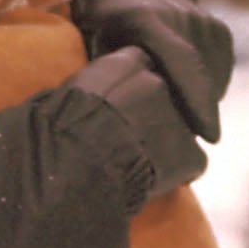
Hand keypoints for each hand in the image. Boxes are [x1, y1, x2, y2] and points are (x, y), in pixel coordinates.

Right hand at [65, 47, 207, 206]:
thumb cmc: (57, 135)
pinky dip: (177, 173)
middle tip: (123, 139)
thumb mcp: (63, 95)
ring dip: (161, 142)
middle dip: (148, 114)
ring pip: (176, 128)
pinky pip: (191, 162)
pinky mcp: (190, 152)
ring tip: (133, 165)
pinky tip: (152, 183)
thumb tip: (87, 92)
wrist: (76, 170)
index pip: (137, 64)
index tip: (115, 105)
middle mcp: (156, 82)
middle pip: (160, 95)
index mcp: (123, 64)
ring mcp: (177, 117)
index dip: (128, 88)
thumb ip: (88, 86)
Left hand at [67, 0, 228, 137]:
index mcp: (146, 20)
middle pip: (201, 78)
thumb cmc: (102, 24)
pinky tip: (188, 98)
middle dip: (197, 115)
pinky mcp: (217, 29)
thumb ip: (110, 74)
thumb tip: (117, 116)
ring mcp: (203, 21)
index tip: (211, 136)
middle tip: (180, 144)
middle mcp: (182, 17)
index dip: (198, 100)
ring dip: (201, 102)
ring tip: (178, 119)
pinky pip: (220, 69)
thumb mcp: (95, 45)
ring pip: (213, 78)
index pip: (182, 62)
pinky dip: (208, 88)